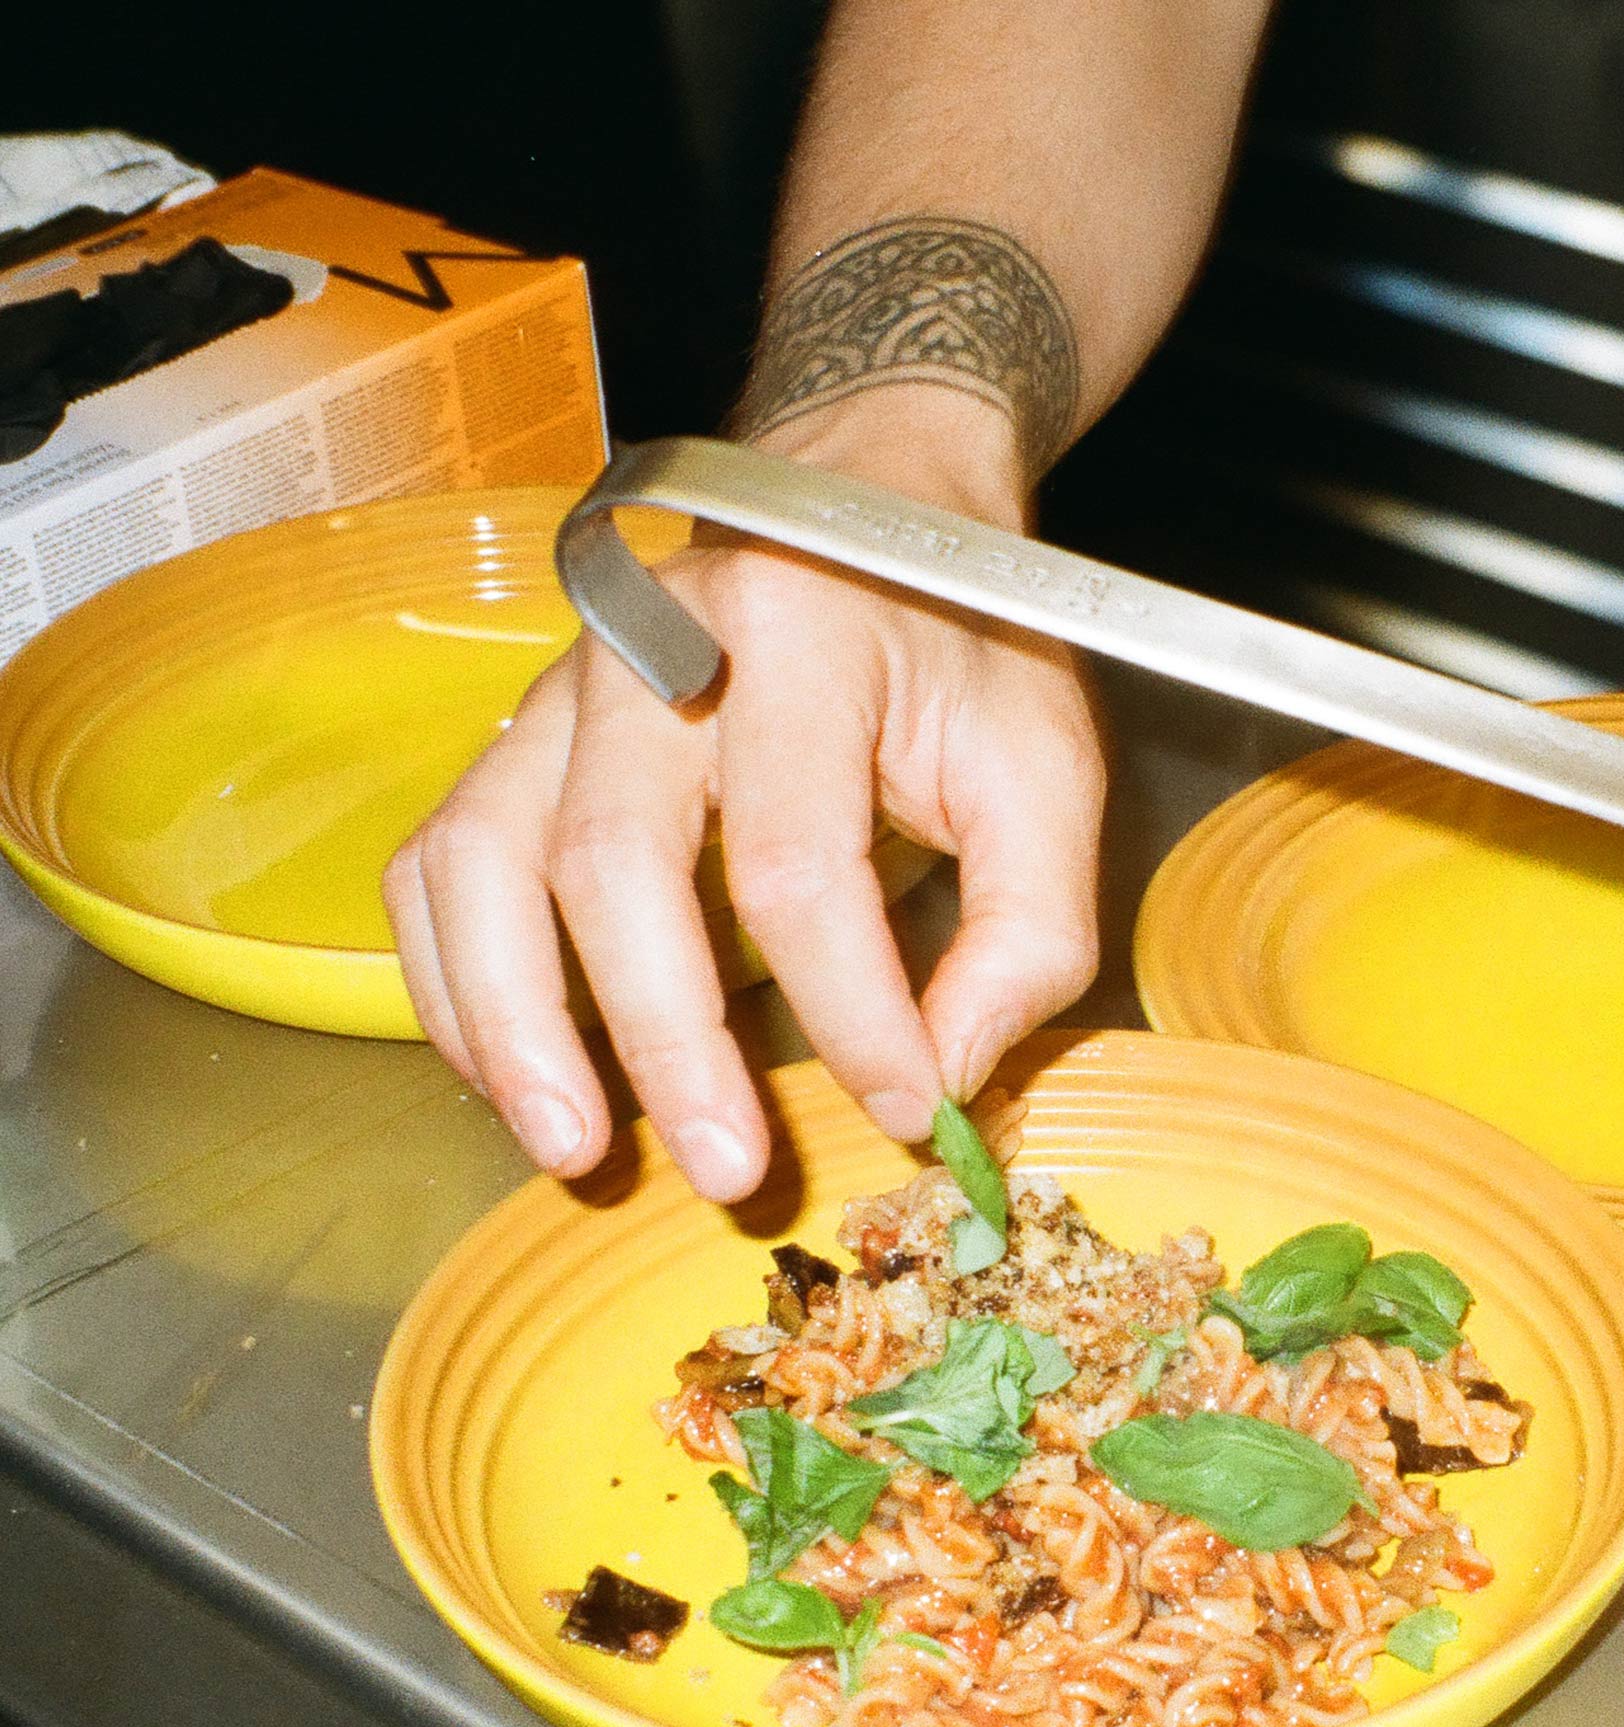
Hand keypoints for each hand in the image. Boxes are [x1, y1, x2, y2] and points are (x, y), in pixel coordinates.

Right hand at [384, 392, 1105, 1199]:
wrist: (860, 514)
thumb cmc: (955, 652)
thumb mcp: (1044, 770)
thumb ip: (1028, 930)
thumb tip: (948, 1075)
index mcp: (801, 636)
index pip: (799, 856)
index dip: (849, 1008)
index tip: (904, 1109)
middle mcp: (650, 648)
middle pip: (613, 860)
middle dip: (666, 1039)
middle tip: (725, 1170)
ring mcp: (554, 693)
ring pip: (482, 863)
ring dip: (514, 1024)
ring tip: (570, 1147)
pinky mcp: (506, 746)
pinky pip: (433, 871)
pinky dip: (455, 989)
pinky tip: (512, 1082)